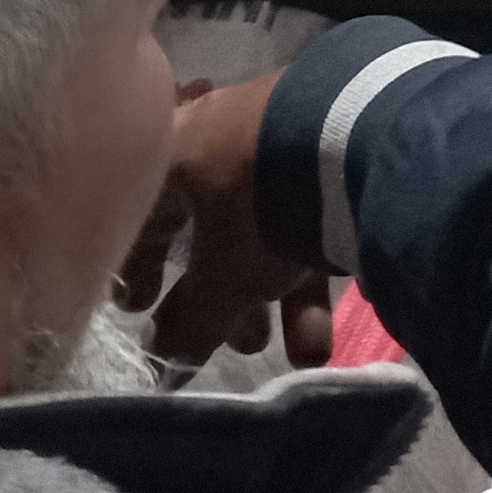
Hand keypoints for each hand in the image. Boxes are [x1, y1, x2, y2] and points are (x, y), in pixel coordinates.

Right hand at [116, 74, 335, 371]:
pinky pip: (314, 209)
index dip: (139, 267)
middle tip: (242, 344)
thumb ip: (188, 323)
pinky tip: (344, 308)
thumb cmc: (258, 207)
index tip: (143, 308)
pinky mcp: (331, 140)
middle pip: (212, 228)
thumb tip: (164, 360)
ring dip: (281, 294)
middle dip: (227, 297)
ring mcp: (278, 132)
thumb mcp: (219, 279)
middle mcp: (220, 133)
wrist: (352, 134)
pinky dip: (319, 259)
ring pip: (269, 225)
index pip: (141, 213)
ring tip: (305, 350)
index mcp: (175, 152)